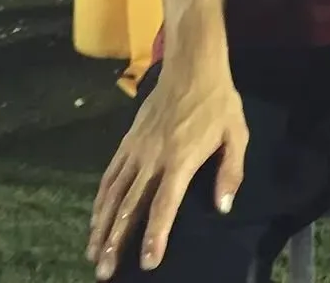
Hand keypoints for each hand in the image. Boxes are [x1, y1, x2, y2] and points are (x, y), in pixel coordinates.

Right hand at [86, 68, 247, 279]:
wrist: (192, 67)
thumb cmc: (218, 102)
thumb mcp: (236, 133)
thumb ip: (231, 172)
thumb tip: (223, 207)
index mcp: (181, 160)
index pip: (164, 205)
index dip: (155, 236)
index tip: (147, 262)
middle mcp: (153, 159)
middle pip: (130, 206)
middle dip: (116, 241)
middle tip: (104, 272)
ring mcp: (137, 149)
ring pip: (114, 194)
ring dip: (101, 226)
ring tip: (93, 254)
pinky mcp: (127, 141)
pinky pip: (109, 174)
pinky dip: (100, 199)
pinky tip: (95, 218)